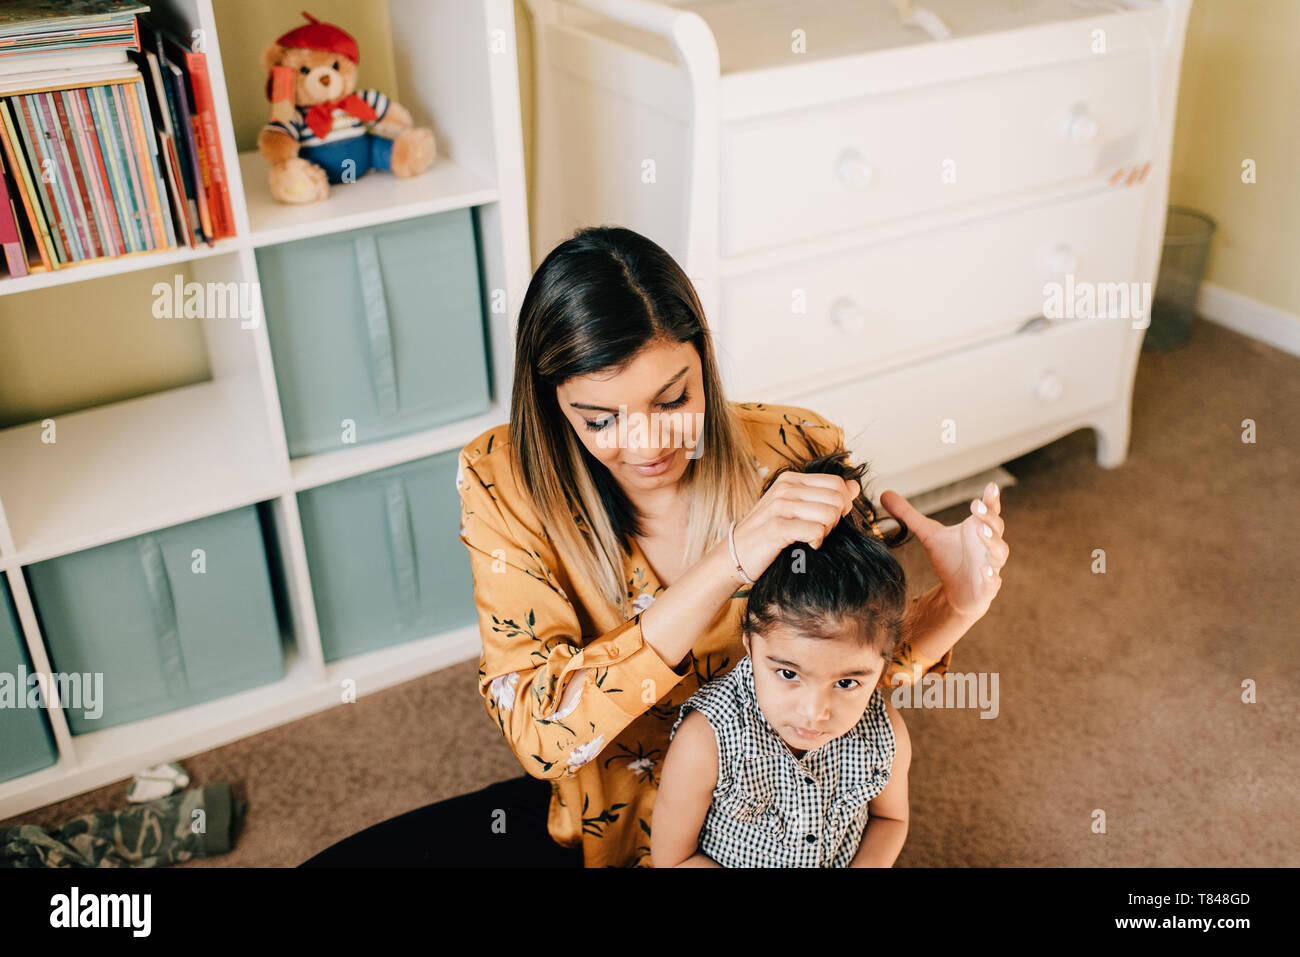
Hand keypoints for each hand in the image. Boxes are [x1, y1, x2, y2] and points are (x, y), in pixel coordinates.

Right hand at [730, 471, 861, 580]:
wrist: (735, 553)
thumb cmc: (767, 533)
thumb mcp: (795, 508)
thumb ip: (824, 496)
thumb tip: (855, 487)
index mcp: (790, 479)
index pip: (836, 483)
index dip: (843, 504)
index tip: (830, 520)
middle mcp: (785, 488)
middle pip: (837, 498)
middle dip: (836, 519)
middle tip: (821, 531)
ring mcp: (779, 506)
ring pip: (829, 514)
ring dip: (827, 531)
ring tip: (813, 538)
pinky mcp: (777, 527)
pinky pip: (815, 531)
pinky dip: (817, 542)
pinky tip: (807, 546)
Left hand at [878, 481, 1007, 620]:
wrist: (957, 592)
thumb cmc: (948, 558)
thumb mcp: (928, 535)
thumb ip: (908, 515)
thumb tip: (883, 494)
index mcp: (977, 528)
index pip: (988, 510)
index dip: (991, 499)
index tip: (991, 486)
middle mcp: (988, 544)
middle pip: (995, 527)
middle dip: (988, 517)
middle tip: (976, 507)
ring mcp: (991, 565)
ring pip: (998, 552)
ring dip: (992, 541)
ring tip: (982, 531)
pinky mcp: (988, 587)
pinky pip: (993, 581)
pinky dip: (991, 576)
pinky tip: (985, 570)